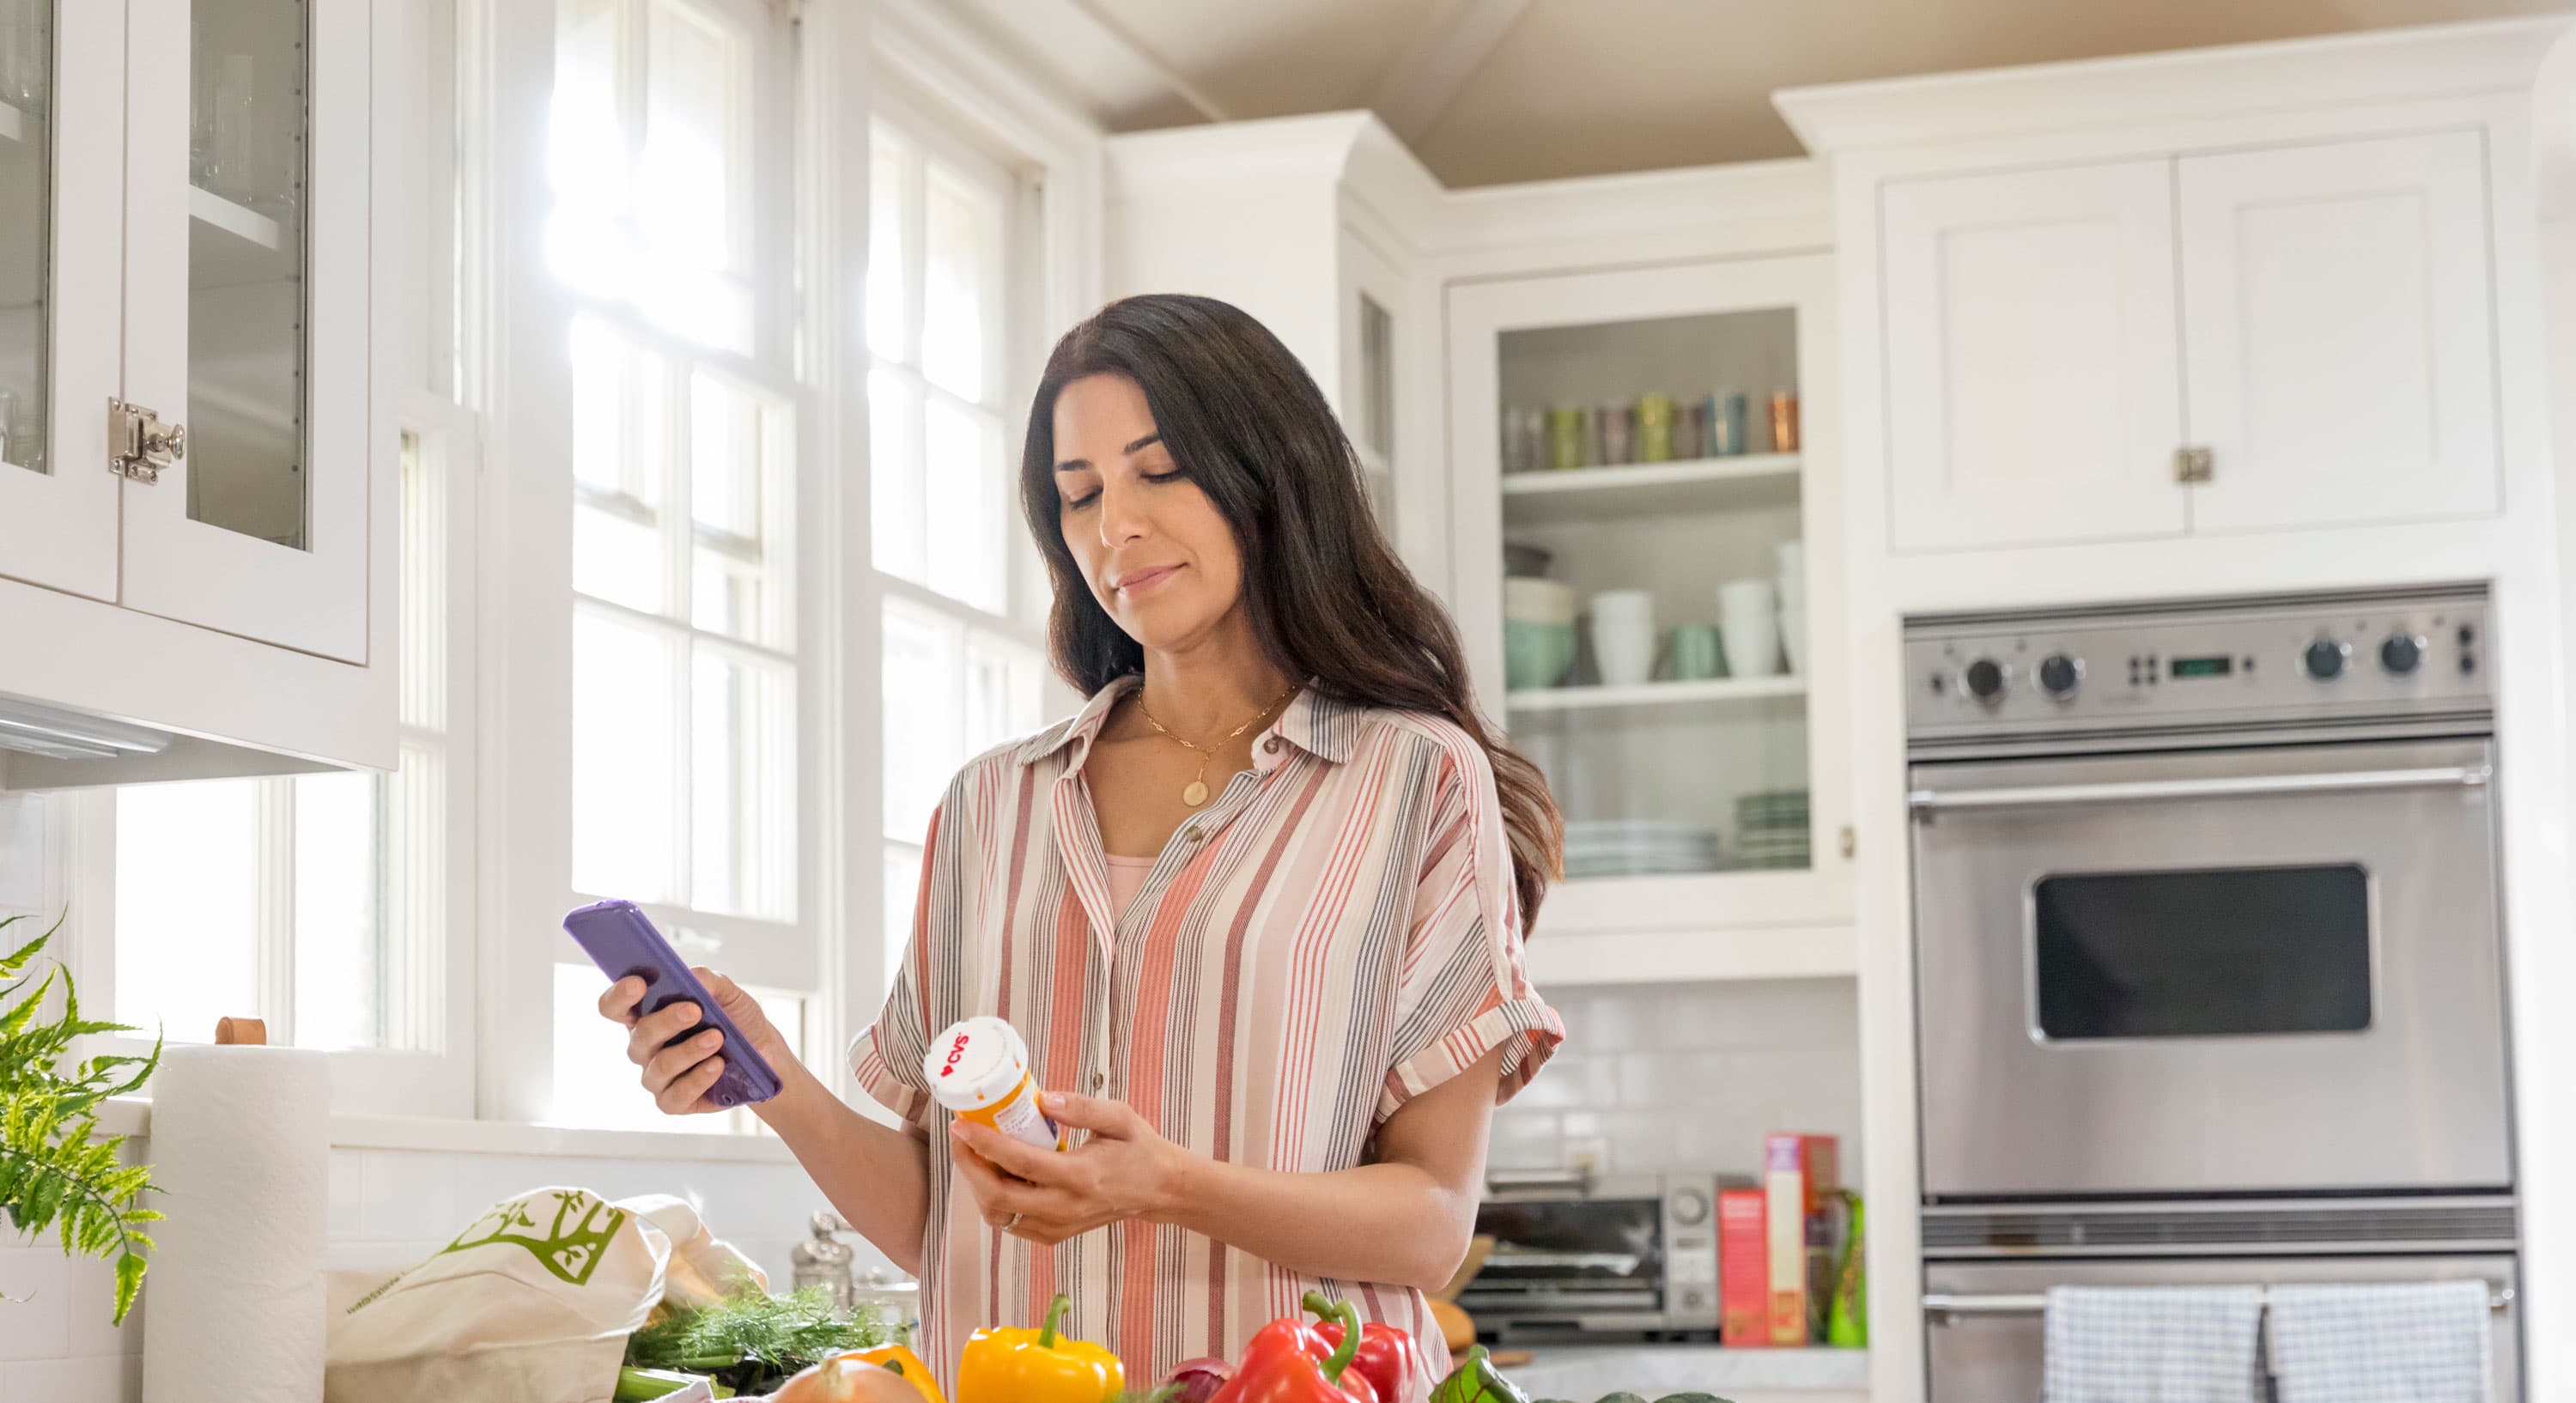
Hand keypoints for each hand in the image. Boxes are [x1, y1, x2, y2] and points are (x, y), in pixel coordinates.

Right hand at [595, 966, 798, 1115]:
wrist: (766, 1054)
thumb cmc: (737, 1021)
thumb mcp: (728, 994)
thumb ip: (708, 981)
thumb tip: (692, 977)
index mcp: (647, 1015)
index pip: (615, 1006)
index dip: (620, 995)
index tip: (639, 983)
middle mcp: (645, 1047)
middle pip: (640, 1034)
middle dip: (667, 1020)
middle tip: (695, 1011)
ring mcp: (656, 1077)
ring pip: (661, 1065)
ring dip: (690, 1050)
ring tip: (717, 1038)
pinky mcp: (673, 1102)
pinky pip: (676, 1095)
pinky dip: (698, 1078)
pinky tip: (718, 1065)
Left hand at [947, 1093, 1190, 1245]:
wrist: (1159, 1190)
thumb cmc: (1138, 1149)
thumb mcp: (1119, 1117)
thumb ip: (1082, 1107)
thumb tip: (1042, 1098)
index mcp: (1081, 1176)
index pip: (1019, 1162)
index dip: (983, 1144)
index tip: (961, 1125)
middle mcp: (1065, 1208)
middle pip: (997, 1197)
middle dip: (968, 1167)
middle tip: (961, 1138)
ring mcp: (1058, 1226)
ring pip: (999, 1215)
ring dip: (979, 1186)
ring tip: (976, 1155)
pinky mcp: (1054, 1235)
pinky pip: (1011, 1223)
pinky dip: (995, 1201)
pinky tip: (998, 1174)